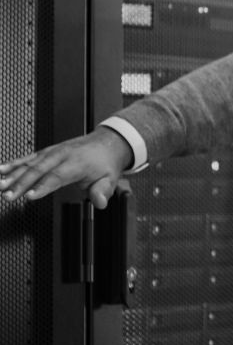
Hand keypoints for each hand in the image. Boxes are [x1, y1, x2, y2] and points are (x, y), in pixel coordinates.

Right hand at [0, 128, 133, 207]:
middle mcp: (61, 155)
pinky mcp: (45, 152)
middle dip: (21, 183)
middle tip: (8, 195)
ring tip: (1, 185)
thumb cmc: (104, 162)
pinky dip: (13, 164)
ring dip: (13, 174)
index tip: (29, 196)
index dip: (42, 186)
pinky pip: (27, 157)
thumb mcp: (110, 178)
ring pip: (29, 163)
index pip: (57, 176)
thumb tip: (99, 202)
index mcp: (77, 163)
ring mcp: (52, 152)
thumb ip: (103, 191)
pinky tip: (1, 170)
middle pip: (38, 170)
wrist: (106, 142)